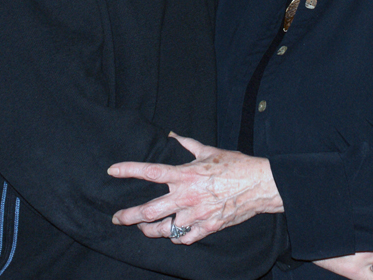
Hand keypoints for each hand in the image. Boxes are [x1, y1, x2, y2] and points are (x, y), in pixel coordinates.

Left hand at [108, 132, 283, 243]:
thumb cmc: (236, 164)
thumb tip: (172, 135)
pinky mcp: (207, 227)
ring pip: (164, 230)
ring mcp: (197, 214)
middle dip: (129, 216)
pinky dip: (176, 237)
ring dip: (150, 230)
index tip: (113, 170)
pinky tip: (172, 234)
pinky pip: (184, 238)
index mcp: (186, 173)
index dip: (129, 170)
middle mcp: (188, 196)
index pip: (151, 171)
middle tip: (117, 218)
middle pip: (150, 210)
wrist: (260, 184)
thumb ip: (187, 144)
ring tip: (142, 227)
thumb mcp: (210, 150)